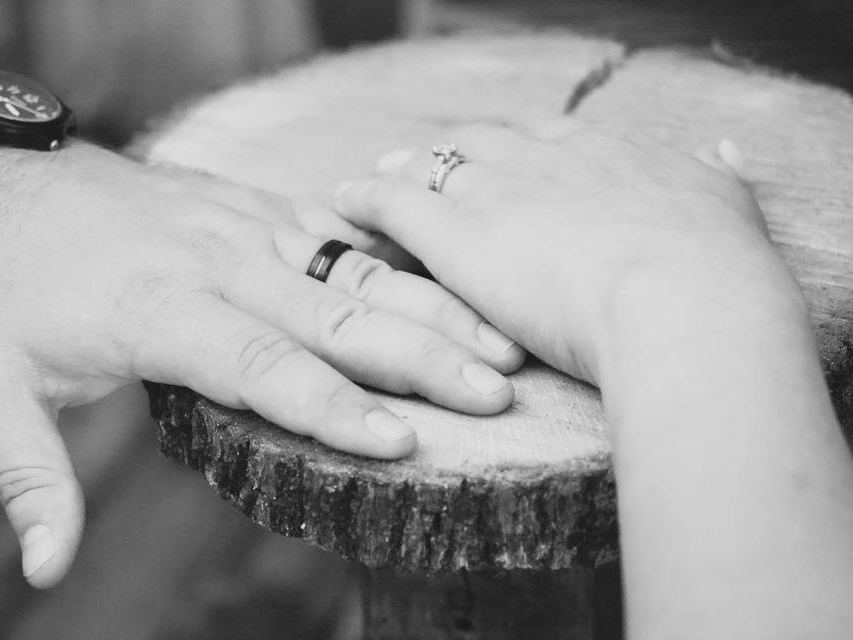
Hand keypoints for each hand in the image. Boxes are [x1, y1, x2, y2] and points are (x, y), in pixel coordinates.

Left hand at [0, 142, 524, 587]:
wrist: (14, 183)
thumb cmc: (7, 291)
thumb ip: (28, 479)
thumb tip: (48, 572)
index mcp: (154, 310)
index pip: (258, 363)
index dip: (330, 405)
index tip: (400, 441)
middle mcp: (214, 261)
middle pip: (332, 314)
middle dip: (420, 357)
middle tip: (495, 395)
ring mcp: (244, 227)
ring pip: (354, 269)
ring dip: (432, 307)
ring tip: (503, 344)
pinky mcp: (259, 209)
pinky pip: (343, 232)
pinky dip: (403, 261)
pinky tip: (460, 284)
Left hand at [334, 121, 795, 385]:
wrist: (683, 301)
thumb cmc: (715, 270)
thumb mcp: (726, 208)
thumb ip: (714, 180)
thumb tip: (724, 152)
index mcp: (607, 154)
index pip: (546, 140)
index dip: (517, 150)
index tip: (501, 160)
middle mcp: (545, 159)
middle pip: (484, 143)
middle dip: (454, 152)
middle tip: (428, 159)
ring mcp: (497, 191)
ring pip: (432, 166)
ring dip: (403, 169)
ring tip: (378, 176)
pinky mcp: (456, 234)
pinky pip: (393, 202)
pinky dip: (365, 198)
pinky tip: (344, 200)